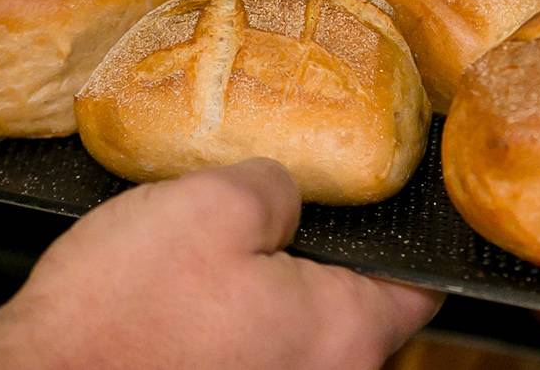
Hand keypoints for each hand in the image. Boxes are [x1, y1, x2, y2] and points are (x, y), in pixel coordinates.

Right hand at [0, 158, 441, 368]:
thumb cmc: (119, 314)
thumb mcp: (213, 203)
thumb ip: (279, 186)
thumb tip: (292, 194)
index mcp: (346, 333)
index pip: (420, 287)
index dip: (399, 241)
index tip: (377, 215)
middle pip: (355, 315)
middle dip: (316, 269)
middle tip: (262, 232)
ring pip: (296, 343)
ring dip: (264, 307)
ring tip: (205, 276)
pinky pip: (250, 365)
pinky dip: (227, 341)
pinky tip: (179, 316)